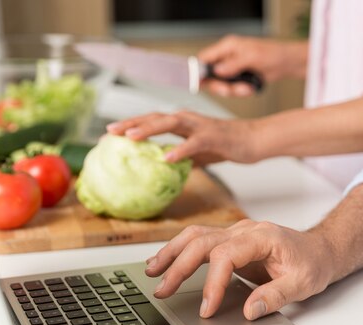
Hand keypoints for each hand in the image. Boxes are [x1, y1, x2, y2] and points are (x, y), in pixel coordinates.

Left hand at [106, 110, 260, 164]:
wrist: (253, 140)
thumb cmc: (226, 144)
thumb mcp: (198, 152)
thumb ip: (181, 156)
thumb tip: (164, 169)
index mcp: (182, 122)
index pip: (151, 120)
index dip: (130, 124)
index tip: (110, 133)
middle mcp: (187, 119)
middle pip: (154, 117)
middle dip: (131, 123)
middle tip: (110, 131)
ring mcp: (199, 126)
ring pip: (169, 123)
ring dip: (149, 129)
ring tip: (130, 138)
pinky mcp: (212, 136)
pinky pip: (193, 143)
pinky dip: (179, 150)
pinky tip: (167, 158)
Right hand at [144, 220, 337, 319]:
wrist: (320, 249)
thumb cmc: (312, 263)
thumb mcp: (303, 284)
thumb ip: (275, 296)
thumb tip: (248, 310)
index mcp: (262, 237)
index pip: (226, 255)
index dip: (213, 282)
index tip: (206, 308)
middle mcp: (245, 230)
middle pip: (203, 242)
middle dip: (179, 266)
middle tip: (163, 290)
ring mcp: (236, 233)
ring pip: (196, 236)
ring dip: (172, 253)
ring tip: (151, 272)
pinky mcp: (231, 241)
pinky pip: (200, 241)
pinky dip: (180, 250)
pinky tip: (166, 262)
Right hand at [198, 35, 307, 96]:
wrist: (286, 64)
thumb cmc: (272, 54)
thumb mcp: (251, 57)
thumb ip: (233, 64)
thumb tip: (218, 70)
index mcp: (227, 46)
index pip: (205, 58)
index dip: (199, 71)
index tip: (200, 83)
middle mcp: (227, 58)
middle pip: (211, 76)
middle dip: (220, 86)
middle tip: (228, 90)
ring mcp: (233, 69)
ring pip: (222, 85)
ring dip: (233, 91)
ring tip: (246, 88)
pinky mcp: (239, 79)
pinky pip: (233, 90)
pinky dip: (240, 92)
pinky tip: (250, 89)